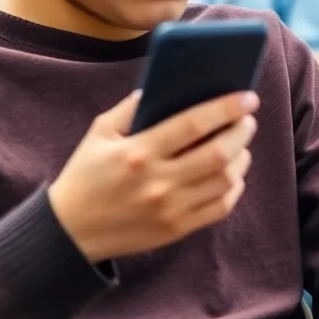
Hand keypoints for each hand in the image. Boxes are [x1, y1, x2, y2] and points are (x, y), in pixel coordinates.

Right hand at [47, 90, 259, 262]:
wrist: (70, 232)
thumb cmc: (87, 175)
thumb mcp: (100, 133)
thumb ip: (132, 107)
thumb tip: (168, 86)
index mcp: (138, 152)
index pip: (194, 123)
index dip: (226, 108)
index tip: (248, 98)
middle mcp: (157, 182)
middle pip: (219, 153)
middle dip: (242, 131)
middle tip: (248, 120)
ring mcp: (169, 209)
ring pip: (225, 180)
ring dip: (242, 158)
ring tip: (241, 145)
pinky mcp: (176, 230)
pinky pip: (220, 207)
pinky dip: (234, 188)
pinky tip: (232, 175)